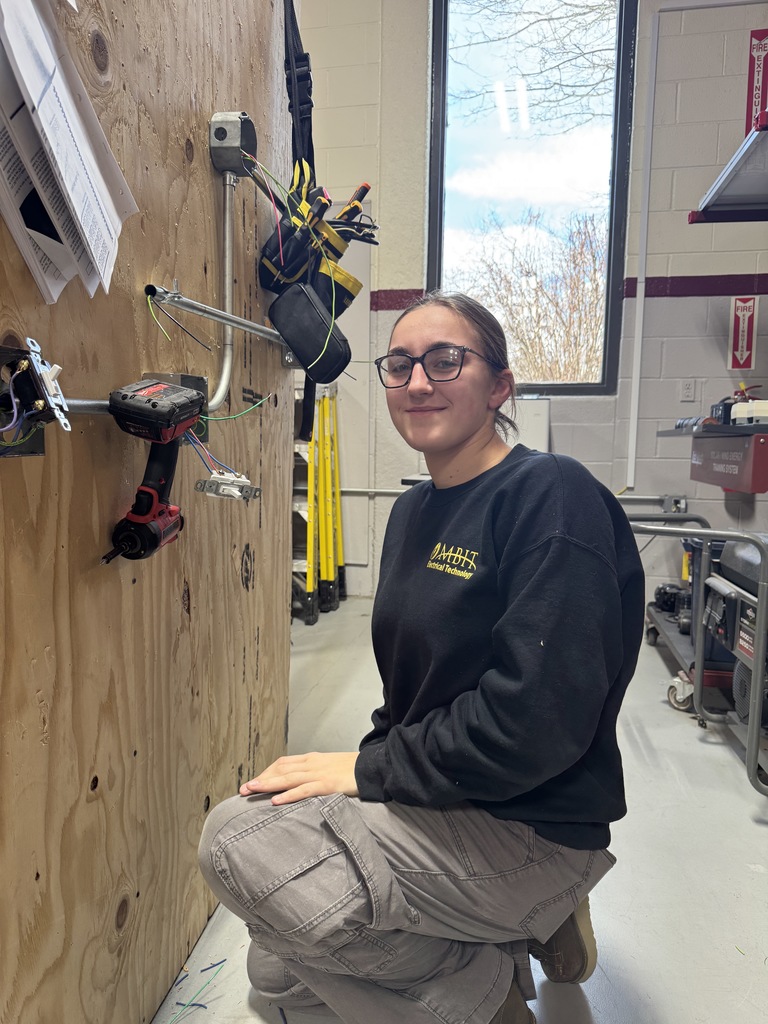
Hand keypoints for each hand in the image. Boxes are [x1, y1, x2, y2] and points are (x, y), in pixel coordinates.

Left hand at [239, 751, 359, 804]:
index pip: (283, 763)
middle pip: (280, 769)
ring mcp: (319, 773)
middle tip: (243, 790)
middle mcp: (311, 763)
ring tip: (251, 791)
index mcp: (311, 759)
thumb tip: (297, 784)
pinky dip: (289, 795)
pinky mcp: (327, 785)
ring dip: (268, 784)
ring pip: (288, 778)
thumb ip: (313, 773)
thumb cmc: (351, 770)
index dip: (266, 772)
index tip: (253, 782)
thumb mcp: (329, 768)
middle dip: (261, 779)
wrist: (372, 768)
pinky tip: (276, 801)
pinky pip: (304, 790)